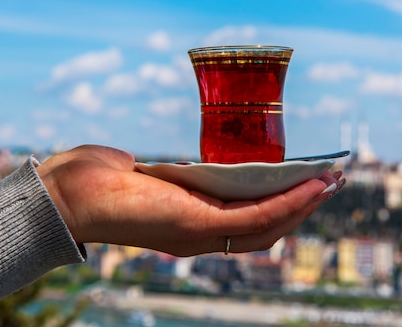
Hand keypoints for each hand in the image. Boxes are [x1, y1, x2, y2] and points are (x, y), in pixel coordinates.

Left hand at [37, 145, 344, 256]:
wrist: (69, 193)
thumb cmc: (102, 180)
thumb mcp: (153, 175)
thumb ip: (176, 175)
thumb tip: (184, 166)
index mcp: (195, 224)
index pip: (250, 224)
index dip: (283, 207)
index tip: (307, 184)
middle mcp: (203, 236)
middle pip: (268, 229)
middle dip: (304, 206)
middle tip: (332, 181)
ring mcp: (202, 233)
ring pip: (269, 226)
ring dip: (304, 204)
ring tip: (331, 181)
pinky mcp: (198, 224)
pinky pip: (254, 218)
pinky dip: (287, 203)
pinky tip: (308, 186)